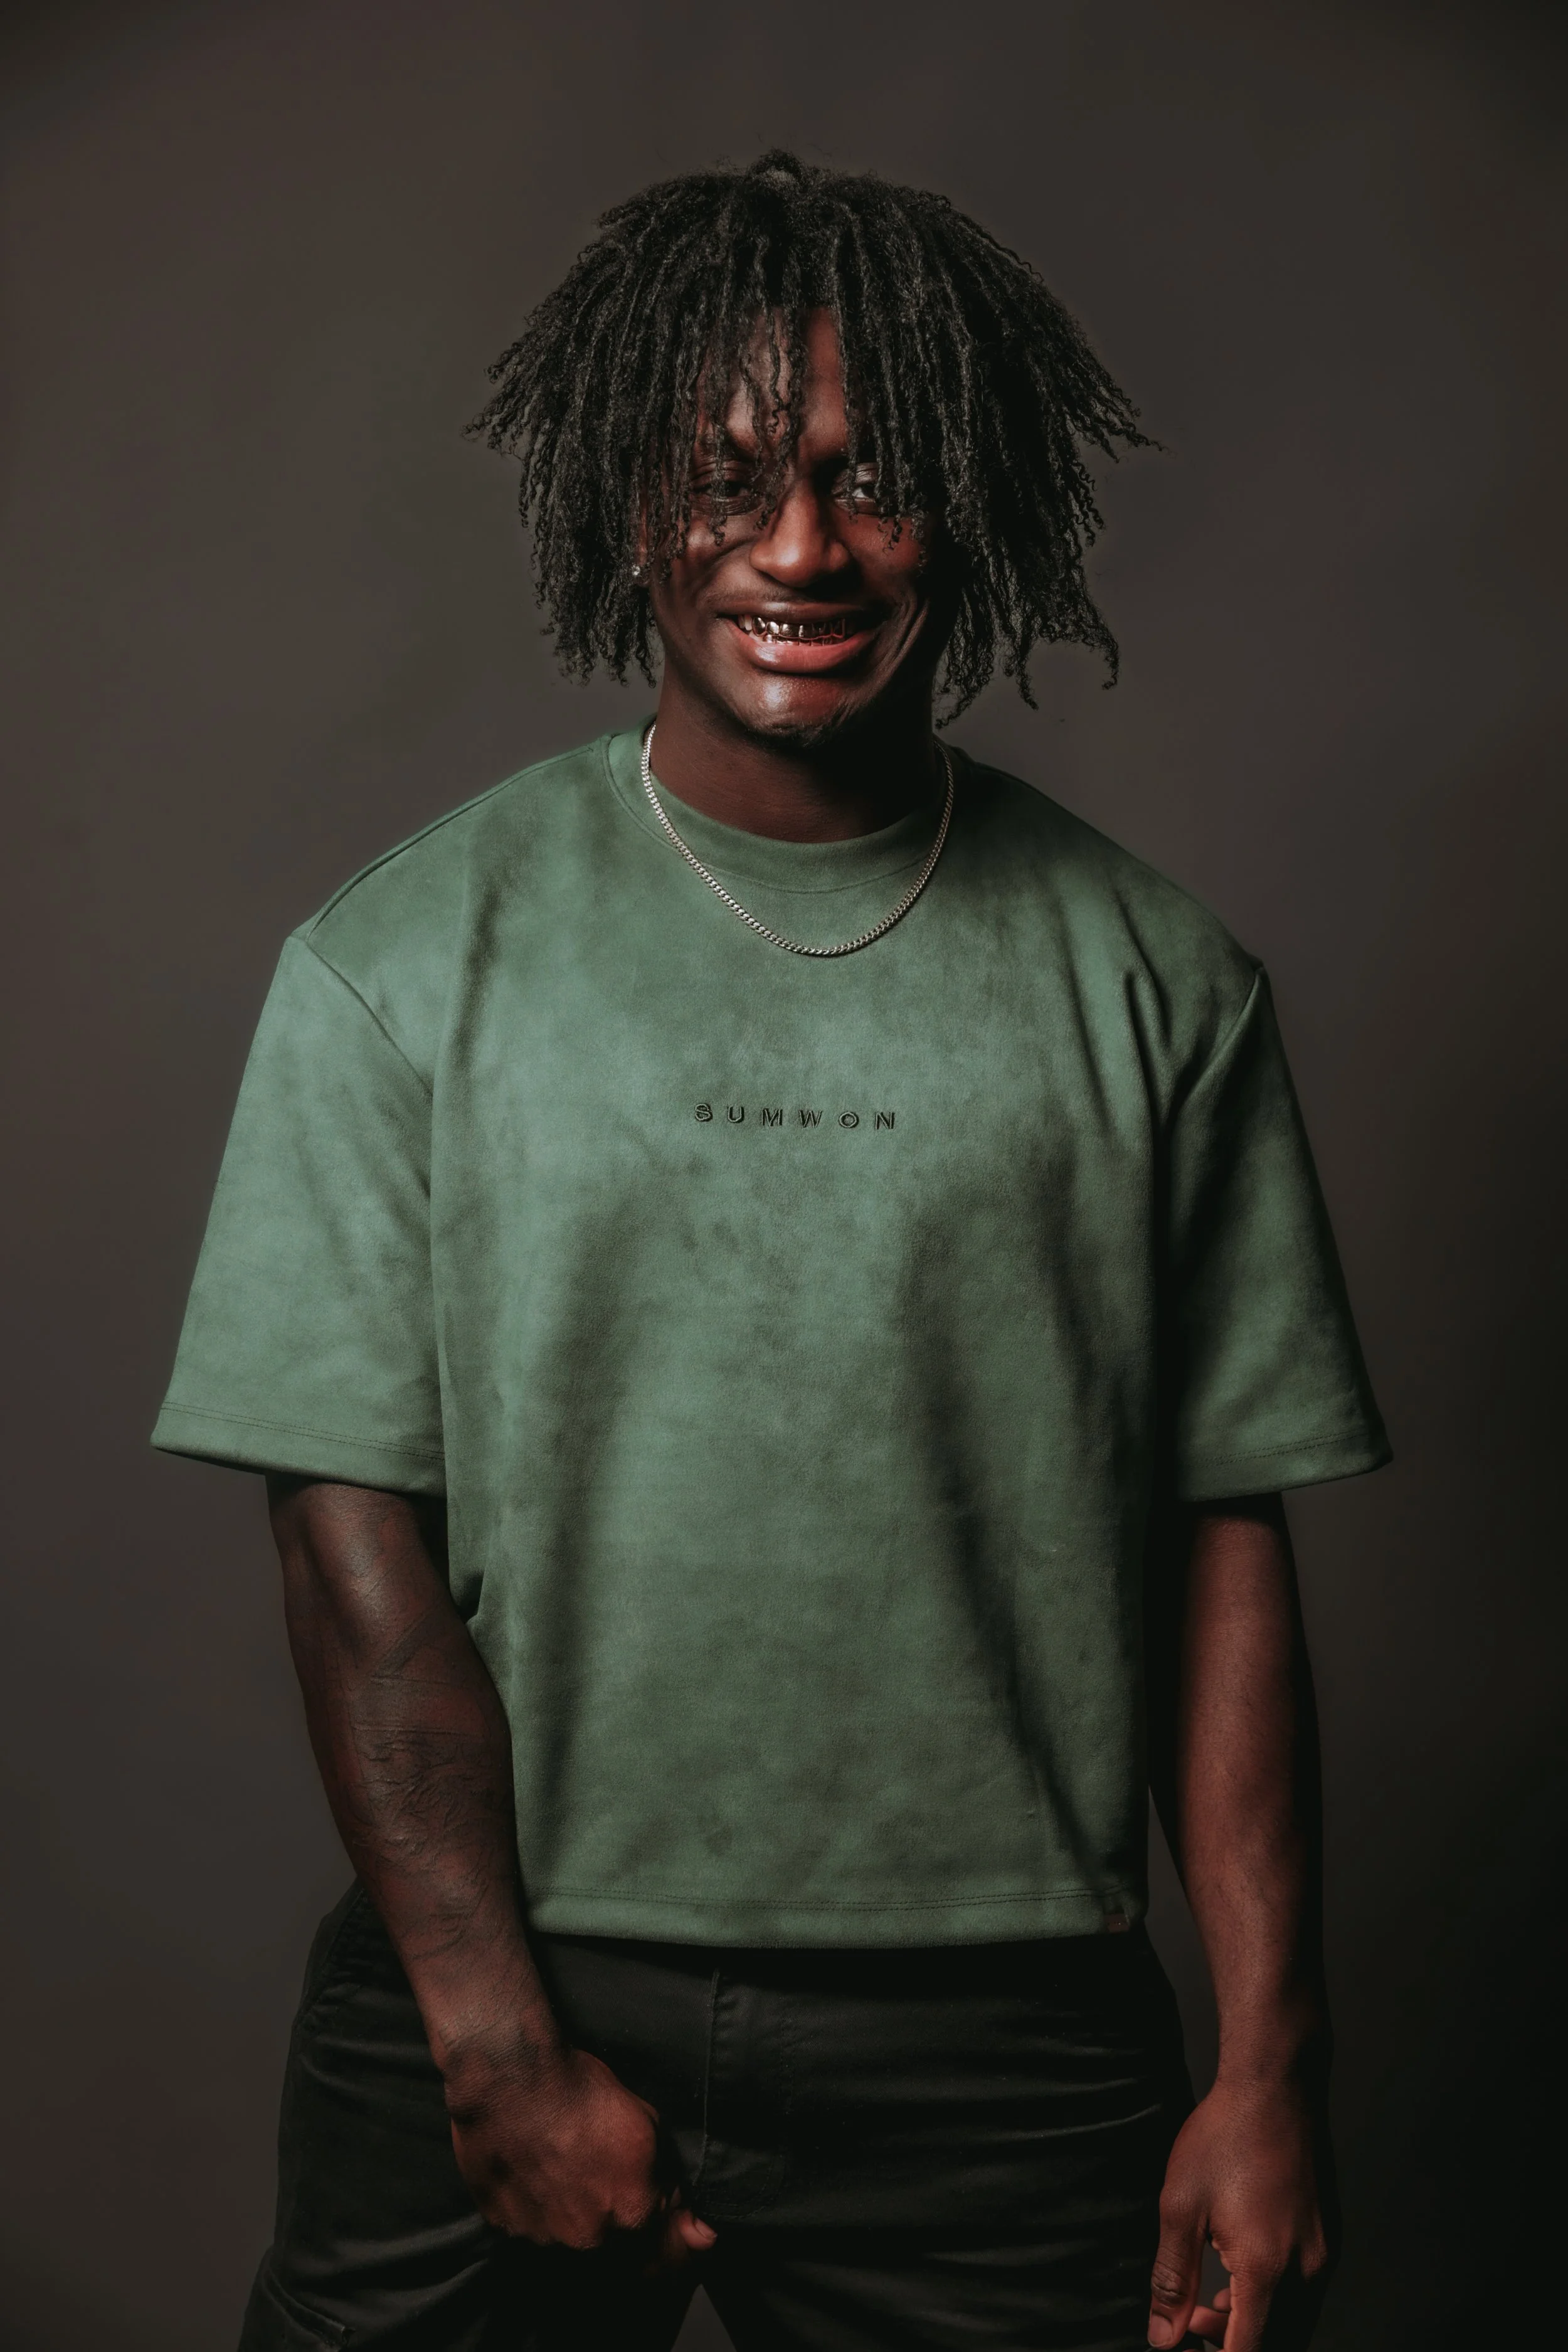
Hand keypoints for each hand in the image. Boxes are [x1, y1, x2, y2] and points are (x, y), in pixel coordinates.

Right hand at [444, 2042, 717, 2265]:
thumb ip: (665, 2173)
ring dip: (565, 2211)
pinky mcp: (503, 2225)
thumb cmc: (581, 2092)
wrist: (512, 2078)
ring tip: (556, 2166)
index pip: (656, 2236)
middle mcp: (589, 2238)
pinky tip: (528, 2170)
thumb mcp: (647, 2122)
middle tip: (592, 2170)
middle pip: (607, 2236)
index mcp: (632, 2213)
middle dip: (606, 2211)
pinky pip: (525, 2225)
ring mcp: (542, 2237)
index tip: (645, 2196)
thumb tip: (681, 2209)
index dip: (651, 2212)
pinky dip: (530, 2206)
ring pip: (563, 2234)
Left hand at [1147, 2078, 1333, 2350]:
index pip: (1248, 2348)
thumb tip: (1163, 2337)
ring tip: (1206, 2294)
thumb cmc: (1221, 2140)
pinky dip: (1263, 2291)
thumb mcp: (1181, 2206)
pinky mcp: (1319, 2234)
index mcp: (1265, 2268)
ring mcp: (1317, 2252)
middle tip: (1187, 2317)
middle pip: (1269, 2334)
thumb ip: (1173, 2278)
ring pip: (1284, 2312)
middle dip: (1227, 2337)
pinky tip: (1232, 2266)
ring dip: (1244, 2315)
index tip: (1188, 2342)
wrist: (1269, 2089)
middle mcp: (1303, 2269)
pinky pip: (1295, 2285)